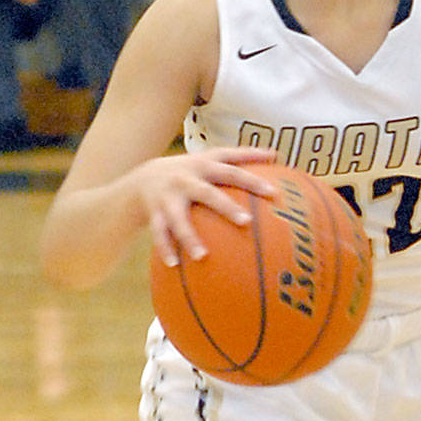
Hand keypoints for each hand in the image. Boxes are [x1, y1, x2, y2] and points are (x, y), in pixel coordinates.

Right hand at [132, 147, 279, 267]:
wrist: (144, 176)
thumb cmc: (191, 171)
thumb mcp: (211, 159)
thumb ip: (240, 158)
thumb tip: (276, 155)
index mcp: (203, 164)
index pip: (232, 169)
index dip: (252, 178)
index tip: (273, 192)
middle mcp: (185, 178)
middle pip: (208, 193)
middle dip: (226, 207)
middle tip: (247, 222)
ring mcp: (168, 196)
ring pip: (178, 219)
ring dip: (189, 237)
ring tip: (202, 257)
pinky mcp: (154, 212)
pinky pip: (159, 233)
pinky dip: (165, 248)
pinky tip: (173, 265)